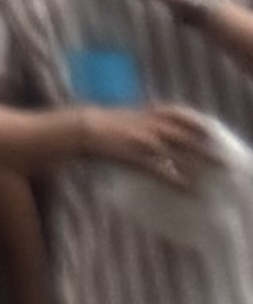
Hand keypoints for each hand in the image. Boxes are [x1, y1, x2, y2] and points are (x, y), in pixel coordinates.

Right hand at [104, 102, 223, 189]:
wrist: (81, 128)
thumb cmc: (105, 126)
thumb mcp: (128, 117)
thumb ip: (146, 121)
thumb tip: (163, 131)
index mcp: (145, 114)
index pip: (177, 113)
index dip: (195, 121)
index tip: (211, 129)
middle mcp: (147, 124)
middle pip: (182, 133)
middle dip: (203, 145)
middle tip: (221, 160)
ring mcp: (142, 140)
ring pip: (176, 150)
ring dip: (195, 162)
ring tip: (211, 176)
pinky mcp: (135, 157)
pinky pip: (161, 170)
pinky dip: (177, 180)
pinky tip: (188, 189)